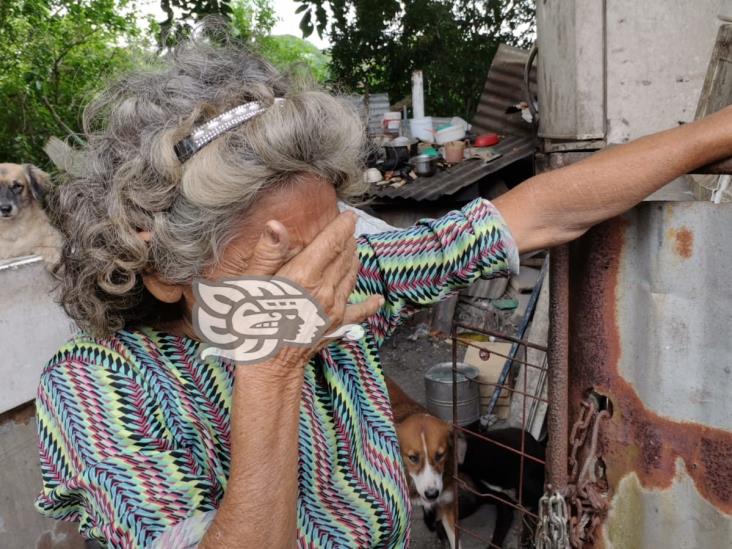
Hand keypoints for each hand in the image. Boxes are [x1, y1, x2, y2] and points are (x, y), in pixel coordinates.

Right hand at [246, 212, 383, 354]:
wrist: (267, 367)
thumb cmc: (252, 325)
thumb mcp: (250, 285)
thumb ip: (267, 253)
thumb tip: (276, 225)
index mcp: (304, 275)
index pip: (331, 242)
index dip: (342, 226)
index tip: (349, 215)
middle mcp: (325, 289)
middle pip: (344, 257)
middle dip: (348, 240)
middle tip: (350, 227)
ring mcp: (334, 309)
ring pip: (351, 276)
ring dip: (354, 260)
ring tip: (353, 249)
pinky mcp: (336, 326)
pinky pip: (359, 311)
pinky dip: (369, 304)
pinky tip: (377, 299)